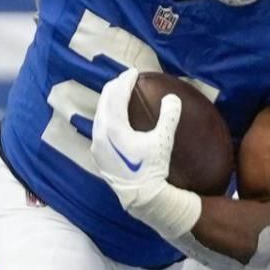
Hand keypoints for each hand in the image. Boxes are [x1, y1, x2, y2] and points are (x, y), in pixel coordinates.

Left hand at [88, 69, 199, 238]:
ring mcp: (96, 144)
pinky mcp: (98, 154)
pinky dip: (107, 115)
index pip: (116, 94)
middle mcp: (100, 133)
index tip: (134, 72)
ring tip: (121, 94)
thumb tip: (172, 98)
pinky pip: (99, 126)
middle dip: (115, 87)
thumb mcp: (164, 140)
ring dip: (110, 100)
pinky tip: (115, 117)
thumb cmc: (153, 168)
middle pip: (104, 100)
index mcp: (113, 127)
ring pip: (100, 113)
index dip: (125, 80)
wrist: (141, 196)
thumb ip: (169, 116)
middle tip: (127, 80)